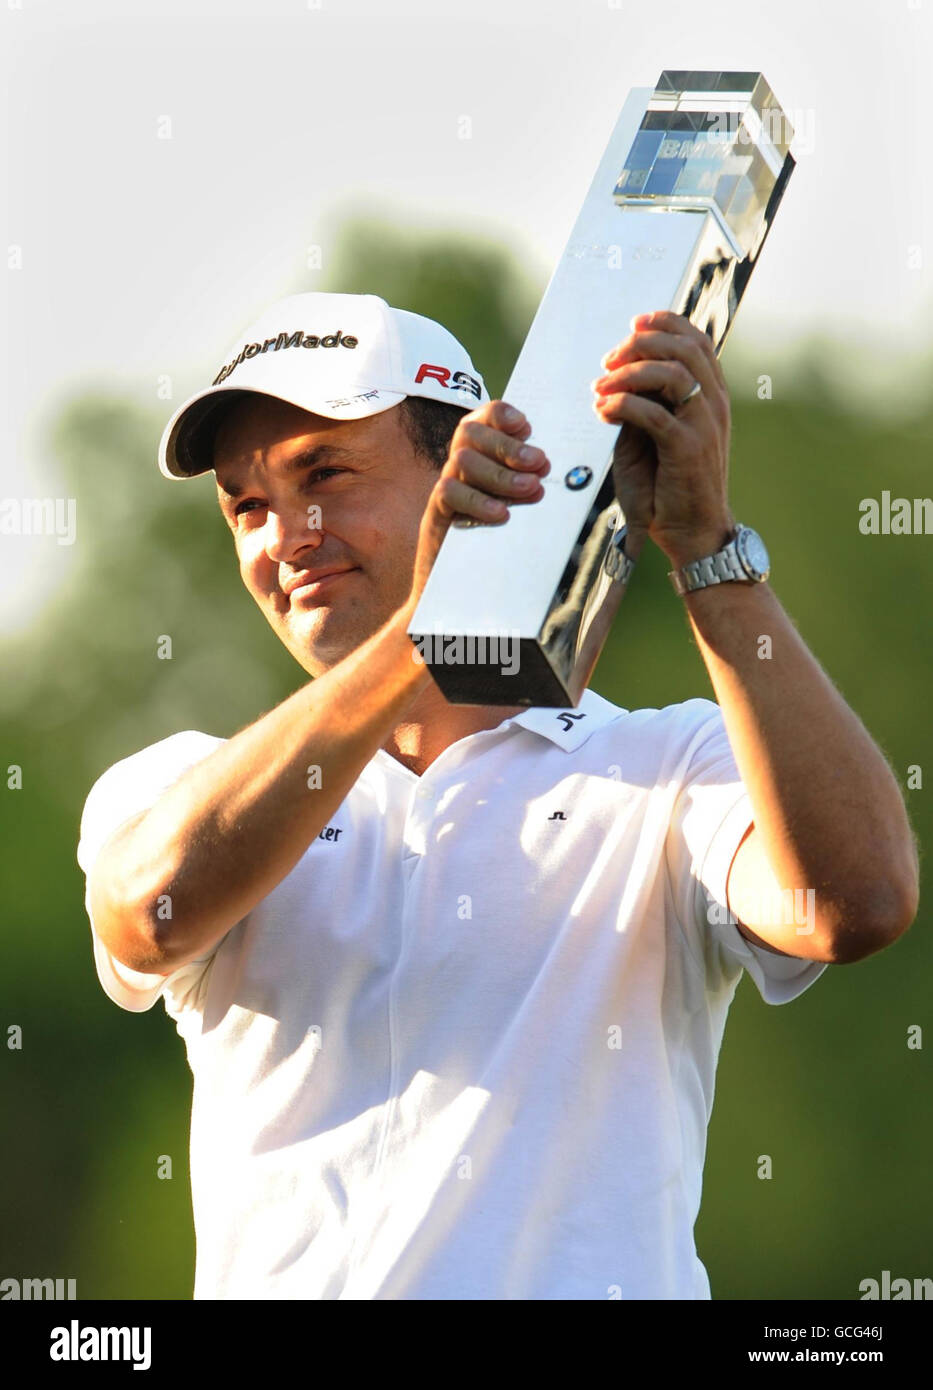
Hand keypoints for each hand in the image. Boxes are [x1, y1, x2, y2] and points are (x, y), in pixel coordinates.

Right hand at [408, 399, 549, 604]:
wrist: (463, 590)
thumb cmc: (500, 542)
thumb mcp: (522, 507)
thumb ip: (534, 484)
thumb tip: (569, 471)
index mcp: (479, 454)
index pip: (482, 418)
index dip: (501, 415)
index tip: (527, 426)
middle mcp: (458, 464)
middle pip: (470, 433)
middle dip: (508, 445)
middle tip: (540, 463)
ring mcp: (445, 487)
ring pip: (462, 461)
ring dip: (500, 473)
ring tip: (530, 490)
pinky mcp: (436, 514)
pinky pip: (449, 493)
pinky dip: (478, 500)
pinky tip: (501, 514)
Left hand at [591, 310, 734, 567]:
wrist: (693, 531)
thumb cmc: (670, 484)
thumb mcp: (658, 434)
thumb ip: (649, 402)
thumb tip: (620, 371)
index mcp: (711, 396)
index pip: (696, 341)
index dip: (665, 323)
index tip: (634, 324)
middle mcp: (714, 404)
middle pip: (682, 348)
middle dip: (639, 346)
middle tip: (608, 360)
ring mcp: (704, 425)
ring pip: (670, 374)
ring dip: (627, 374)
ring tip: (600, 388)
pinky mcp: (687, 449)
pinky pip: (653, 413)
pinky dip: (623, 405)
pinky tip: (604, 412)